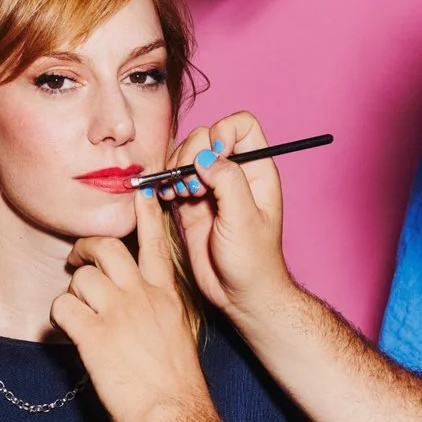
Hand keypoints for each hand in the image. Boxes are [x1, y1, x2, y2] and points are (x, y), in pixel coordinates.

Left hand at [51, 184, 210, 421]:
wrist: (174, 414)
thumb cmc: (177, 385)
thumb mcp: (176, 336)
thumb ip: (155, 312)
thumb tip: (132, 309)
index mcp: (165, 295)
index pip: (154, 242)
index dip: (145, 213)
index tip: (141, 189)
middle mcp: (142, 295)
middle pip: (106, 247)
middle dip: (85, 248)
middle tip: (74, 259)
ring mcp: (118, 312)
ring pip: (81, 278)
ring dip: (73, 294)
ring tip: (78, 314)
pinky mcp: (93, 334)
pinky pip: (62, 308)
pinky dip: (60, 319)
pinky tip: (70, 333)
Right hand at [165, 112, 292, 316]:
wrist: (240, 295)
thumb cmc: (253, 262)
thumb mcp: (244, 219)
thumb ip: (228, 181)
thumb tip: (206, 155)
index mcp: (256, 170)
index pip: (241, 126)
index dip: (223, 132)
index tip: (213, 157)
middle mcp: (233, 174)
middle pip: (206, 137)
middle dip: (191, 154)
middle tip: (191, 185)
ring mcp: (211, 188)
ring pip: (186, 156)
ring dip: (175, 169)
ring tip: (179, 194)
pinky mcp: (191, 204)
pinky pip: (173, 179)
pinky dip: (164, 183)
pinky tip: (167, 198)